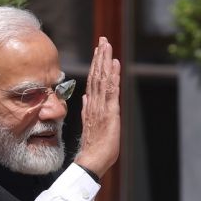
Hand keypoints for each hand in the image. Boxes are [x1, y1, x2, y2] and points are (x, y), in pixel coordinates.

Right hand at [75, 37, 120, 179]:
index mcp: (91, 106)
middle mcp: (95, 104)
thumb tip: (86, 98)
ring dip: (106, 61)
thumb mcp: (90, 126)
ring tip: (107, 45)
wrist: (91, 160)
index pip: (93, 81)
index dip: (96, 65)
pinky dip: (113, 76)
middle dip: (100, 57)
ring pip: (102, 79)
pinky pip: (111, 91)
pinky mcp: (110, 113)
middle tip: (103, 40)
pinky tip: (115, 64)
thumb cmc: (93, 148)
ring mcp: (101, 107)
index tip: (98, 50)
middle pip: (97, 76)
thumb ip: (87, 111)